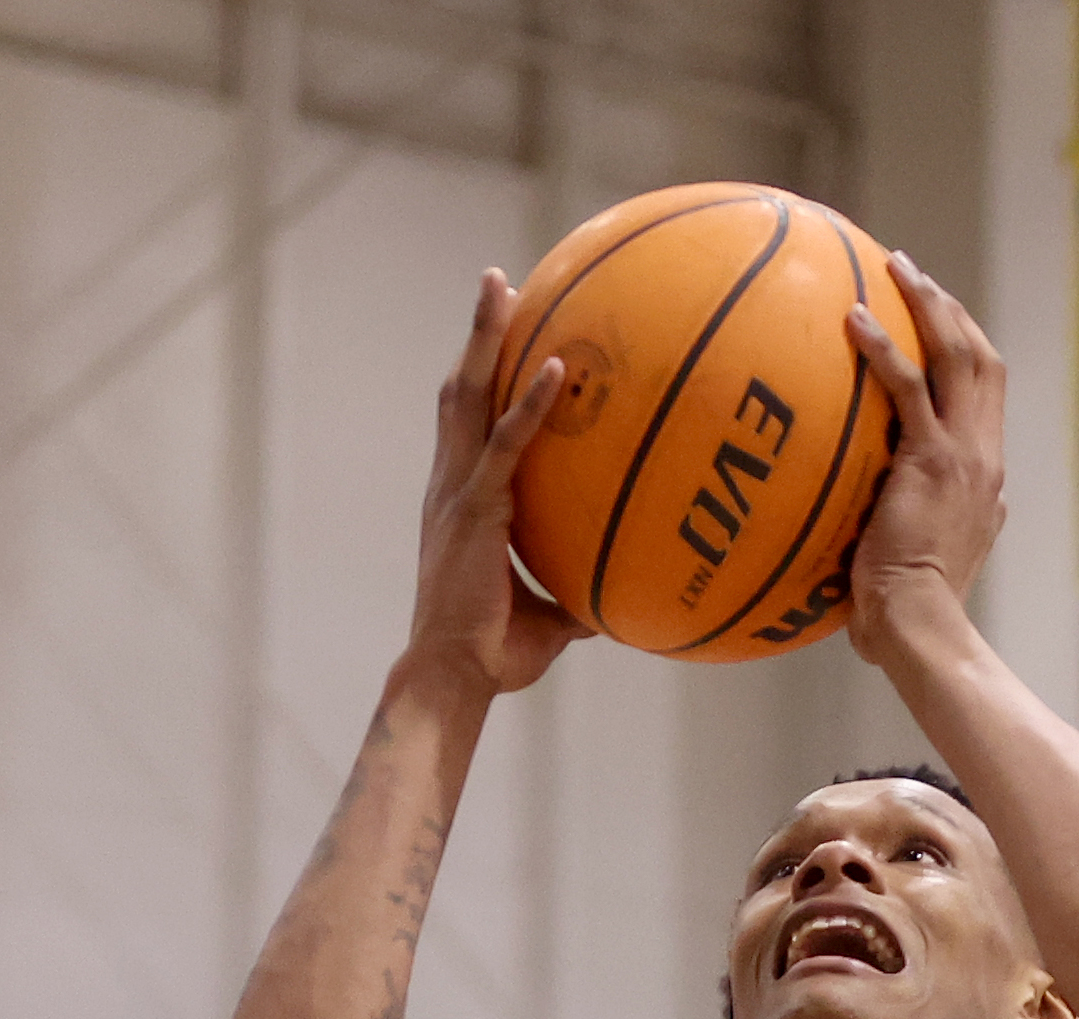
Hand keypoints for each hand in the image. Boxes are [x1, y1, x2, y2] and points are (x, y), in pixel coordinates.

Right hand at [407, 271, 585, 694]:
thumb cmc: (497, 653)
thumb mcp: (552, 617)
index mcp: (464, 499)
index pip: (473, 421)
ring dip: (486, 338)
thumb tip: (625, 596)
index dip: (487, 374)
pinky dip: (532, 404)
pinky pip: (507, 443)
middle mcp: (453, 481)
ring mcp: (459, 489)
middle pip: (461, 388)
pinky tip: (558, 368)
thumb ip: (580, 593)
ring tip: (502, 285)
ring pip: (468, 395)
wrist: (457, 676)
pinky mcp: (476, 508)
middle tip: (500, 282)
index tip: (510, 332)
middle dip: (479, 334)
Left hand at [845, 252, 1004, 662]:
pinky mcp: (934, 460)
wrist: (921, 624)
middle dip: (951, 312)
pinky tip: (853, 319)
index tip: (934, 320)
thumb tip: (872, 523)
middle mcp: (984, 459)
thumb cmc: (905, 613)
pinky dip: (884, 348)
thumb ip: (908, 527)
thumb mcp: (919, 558)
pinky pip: (909, 387)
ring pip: (960, 359)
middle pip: (983, 362)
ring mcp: (964, 457)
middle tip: (914, 276)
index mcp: (986, 479)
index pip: (986, 398)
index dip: (964, 350)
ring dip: (930, 307)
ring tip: (896, 269)